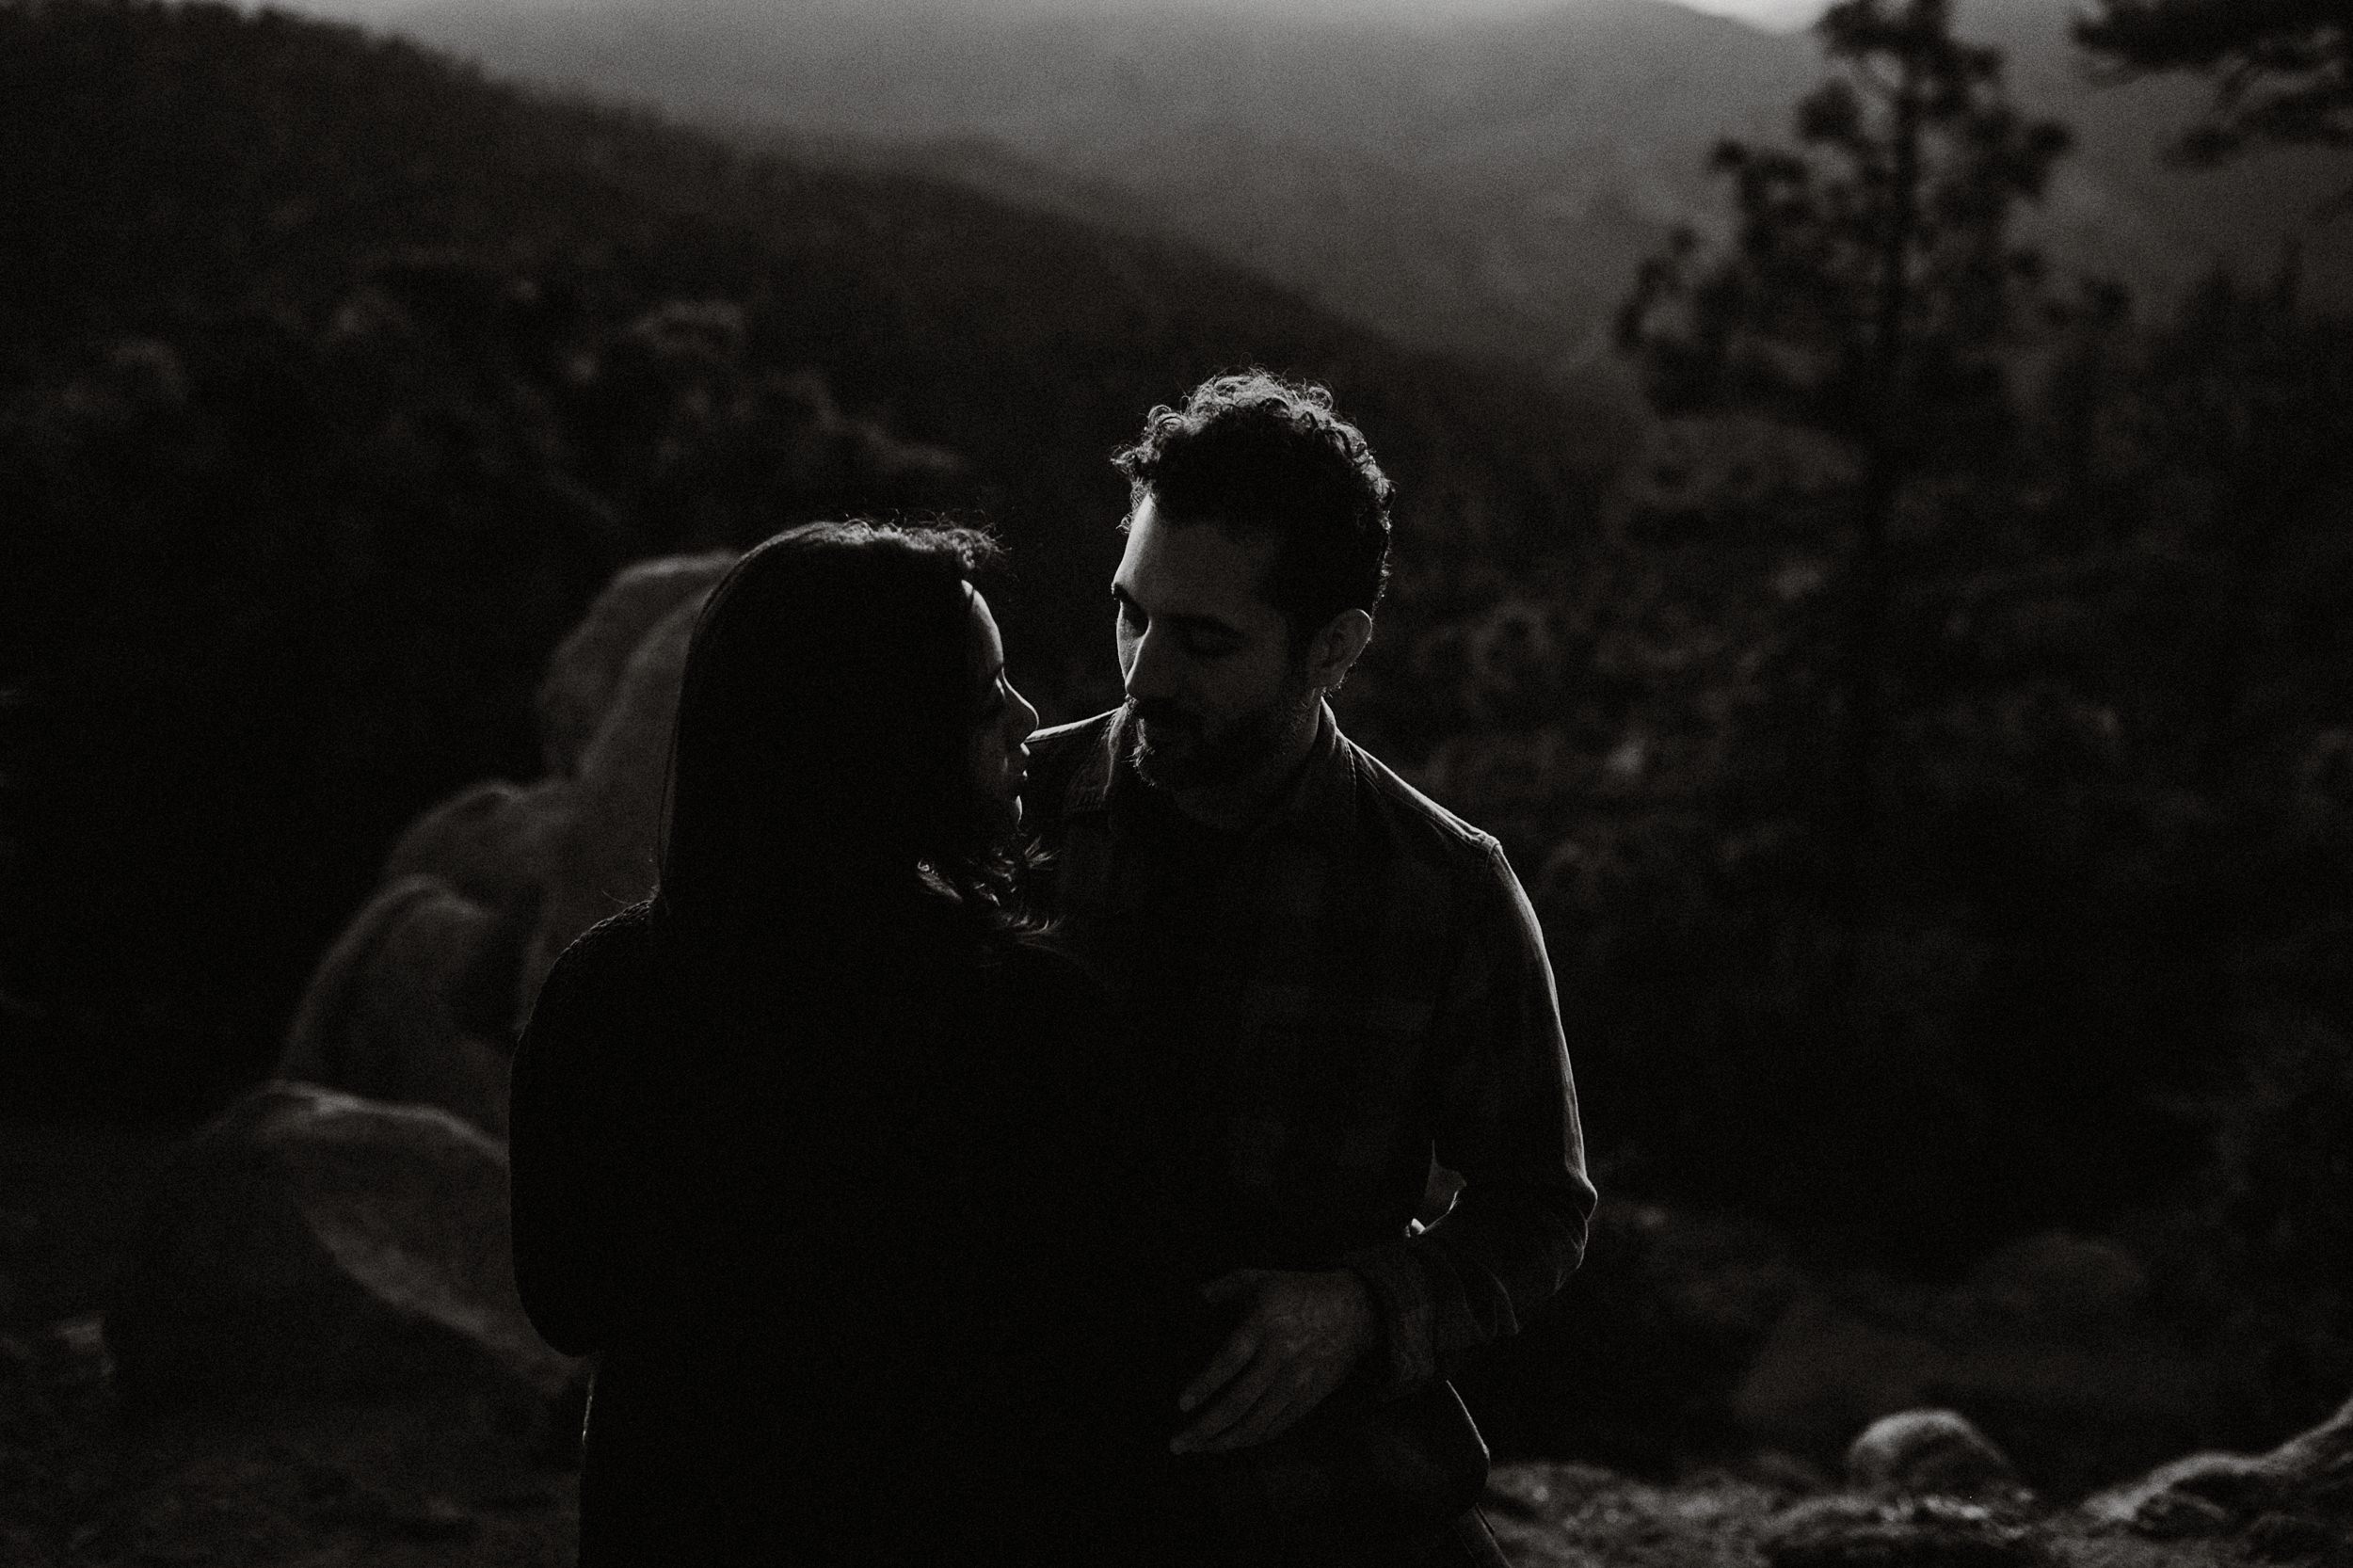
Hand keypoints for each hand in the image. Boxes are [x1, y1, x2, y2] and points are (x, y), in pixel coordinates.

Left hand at [1169, 1268, 1376, 1454]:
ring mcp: (1297, 1380)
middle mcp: (1279, 1356)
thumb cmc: (1299, 1292)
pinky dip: (1254, 1438)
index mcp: (1262, 1325)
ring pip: (1258, 1422)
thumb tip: (1197, 1297)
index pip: (1228, 1360)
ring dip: (1226, 1441)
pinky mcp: (1312, 1395)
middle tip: (1178, 1443)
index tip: (1182, 1405)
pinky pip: (1279, 1425)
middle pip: (1239, 1402)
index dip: (1204, 1385)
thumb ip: (1225, 1286)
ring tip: (1201, 1448)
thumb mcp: (1261, 1278)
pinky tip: (1234, 1442)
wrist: (1354, 1309)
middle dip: (1206, 1427)